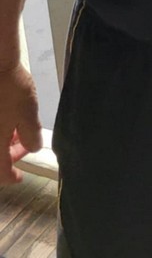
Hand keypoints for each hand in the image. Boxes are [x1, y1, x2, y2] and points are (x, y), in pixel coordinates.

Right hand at [0, 63, 41, 183]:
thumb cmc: (9, 88)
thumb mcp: (28, 114)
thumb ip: (32, 136)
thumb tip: (33, 148)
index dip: (10, 176)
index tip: (18, 177)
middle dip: (9, 153)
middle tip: (24, 143)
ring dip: (3, 140)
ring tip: (18, 127)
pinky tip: (7, 118)